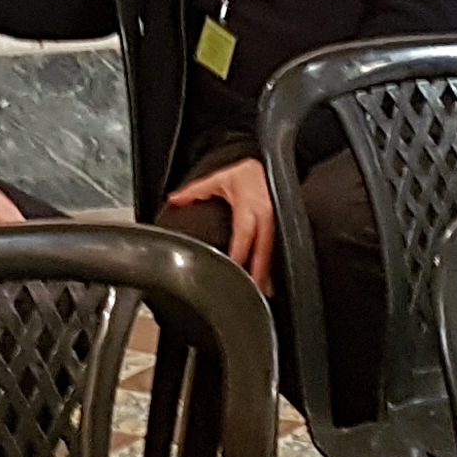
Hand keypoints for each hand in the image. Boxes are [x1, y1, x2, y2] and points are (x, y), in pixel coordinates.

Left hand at [165, 157, 278, 290]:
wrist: (271, 163)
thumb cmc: (248, 172)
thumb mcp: (219, 179)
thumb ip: (195, 191)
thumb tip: (174, 199)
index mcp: (248, 207)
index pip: (244, 236)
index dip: (239, 255)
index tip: (233, 269)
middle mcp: (265, 216)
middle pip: (263, 250)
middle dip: (259, 272)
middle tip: (252, 291)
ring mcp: (277, 222)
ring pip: (273, 252)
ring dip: (268, 272)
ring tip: (263, 292)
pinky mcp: (282, 225)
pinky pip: (278, 248)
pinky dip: (273, 263)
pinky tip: (269, 278)